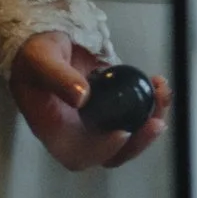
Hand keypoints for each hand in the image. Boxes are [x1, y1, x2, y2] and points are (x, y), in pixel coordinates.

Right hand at [9, 32, 170, 170]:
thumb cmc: (35, 55)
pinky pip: (133, 116)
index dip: (102, 151)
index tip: (123, 132)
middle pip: (109, 155)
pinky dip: (150, 104)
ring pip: (126, 137)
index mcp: (53, 128)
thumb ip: (58, 78)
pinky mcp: (110, 107)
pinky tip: (156, 82)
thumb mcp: (41, 60)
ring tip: (162, 94)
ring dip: (150, 122)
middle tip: (156, 121)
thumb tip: (82, 98)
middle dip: (138, 143)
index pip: (78, 154)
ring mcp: (94, 120)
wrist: (43, 43)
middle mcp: (75, 131)